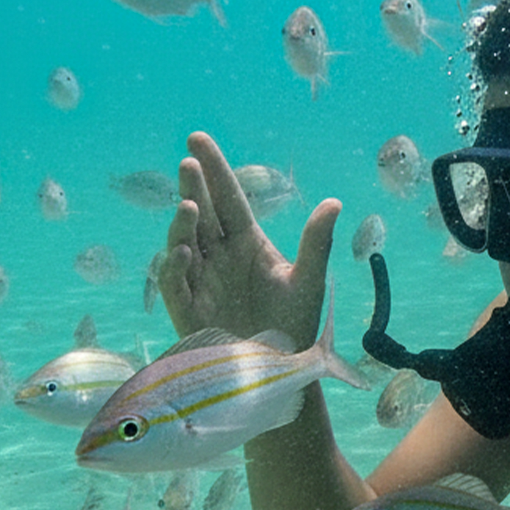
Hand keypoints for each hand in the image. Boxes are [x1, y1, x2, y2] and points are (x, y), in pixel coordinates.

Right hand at [160, 131, 336, 344]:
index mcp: (247, 242)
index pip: (228, 198)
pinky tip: (183, 252)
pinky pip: (175, 285)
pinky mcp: (188, 309)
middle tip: (189, 162)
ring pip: (183, 243)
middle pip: (203, 214)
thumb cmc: (295, 324)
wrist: (283, 370)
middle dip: (193, 188)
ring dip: (183, 224)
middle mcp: (219, 255)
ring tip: (190, 206)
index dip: (214, 170)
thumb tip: (335, 202)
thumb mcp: (309, 281)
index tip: (197, 139)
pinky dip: (175, 268)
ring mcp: (201, 280)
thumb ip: (317, 243)